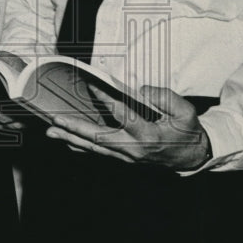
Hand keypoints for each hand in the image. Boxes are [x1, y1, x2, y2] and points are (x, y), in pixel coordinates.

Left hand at [45, 85, 211, 170]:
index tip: (91, 85)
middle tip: (55, 121)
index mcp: (147, 135)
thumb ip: (164, 97)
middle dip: (74, 129)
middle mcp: (133, 148)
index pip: (122, 115)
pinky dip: (81, 146)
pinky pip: (98, 152)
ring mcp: (126, 156)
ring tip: (51, 132)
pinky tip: (67, 141)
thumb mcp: (185, 111)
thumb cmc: (188, 131)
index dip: (105, 99)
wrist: (192, 157)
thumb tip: (141, 90)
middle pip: (97, 139)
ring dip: (71, 139)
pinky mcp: (124, 157)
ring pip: (94, 148)